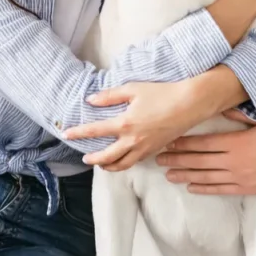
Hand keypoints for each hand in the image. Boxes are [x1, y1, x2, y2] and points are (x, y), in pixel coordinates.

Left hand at [65, 81, 211, 171]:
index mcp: (124, 123)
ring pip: (122, 164)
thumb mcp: (133, 89)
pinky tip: (123, 158)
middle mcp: (132, 140)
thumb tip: (91, 100)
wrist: (190, 104)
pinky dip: (125, 163)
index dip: (78, 133)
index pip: (94, 131)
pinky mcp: (154, 150)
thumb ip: (110, 96)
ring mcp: (144, 148)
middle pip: (106, 157)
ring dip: (109, 166)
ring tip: (102, 164)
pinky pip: (136, 161)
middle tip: (84, 158)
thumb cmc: (162, 93)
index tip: (66, 133)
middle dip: (93, 159)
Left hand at [155, 112, 255, 194]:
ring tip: (168, 174)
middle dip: (177, 159)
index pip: (203, 143)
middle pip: (198, 160)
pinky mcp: (244, 188)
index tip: (168, 141)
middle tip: (159, 159)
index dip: (184, 143)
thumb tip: (221, 106)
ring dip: (185, 175)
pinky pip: (218, 189)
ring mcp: (237, 177)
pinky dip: (203, 188)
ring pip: (204, 177)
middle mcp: (233, 161)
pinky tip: (190, 187)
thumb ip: (241, 114)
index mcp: (237, 142)